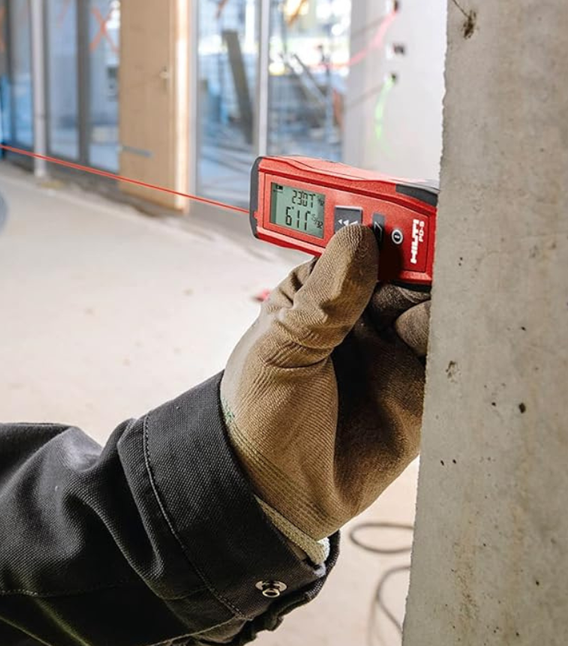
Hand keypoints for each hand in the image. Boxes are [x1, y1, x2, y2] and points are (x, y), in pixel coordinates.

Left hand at [220, 223, 429, 542]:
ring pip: (434, 308)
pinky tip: (430, 350)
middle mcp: (361, 314)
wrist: (273, 489)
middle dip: (418, 263)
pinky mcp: (420, 390)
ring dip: (433, 306)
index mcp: (318, 291)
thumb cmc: (258, 411)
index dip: (380, 227)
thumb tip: (361, 239)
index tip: (398, 220)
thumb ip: (325, 300)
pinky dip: (451, 346)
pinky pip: (449, 357)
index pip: (360, 245)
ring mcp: (393, 351)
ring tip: (410, 326)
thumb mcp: (281, 350)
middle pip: (407, 270)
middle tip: (415, 271)